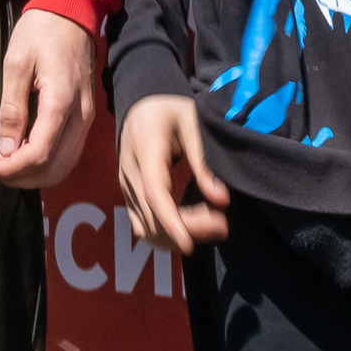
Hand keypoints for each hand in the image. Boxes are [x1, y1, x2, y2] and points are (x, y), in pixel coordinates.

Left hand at [0, 7, 96, 188]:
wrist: (70, 10)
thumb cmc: (40, 31)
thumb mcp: (16, 63)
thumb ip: (12, 108)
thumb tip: (7, 149)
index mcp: (61, 101)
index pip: (39, 154)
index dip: (11, 169)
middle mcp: (80, 115)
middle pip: (54, 168)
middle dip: (21, 177)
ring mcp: (87, 117)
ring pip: (65, 165)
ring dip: (35, 173)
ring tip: (6, 163)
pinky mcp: (86, 114)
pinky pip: (70, 152)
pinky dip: (48, 162)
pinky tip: (25, 152)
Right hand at [117, 94, 230, 252]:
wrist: (141, 106)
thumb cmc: (169, 109)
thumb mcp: (192, 122)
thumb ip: (203, 161)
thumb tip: (222, 200)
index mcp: (145, 148)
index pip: (154, 191)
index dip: (171, 220)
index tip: (189, 245)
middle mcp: (129, 172)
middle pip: (153, 215)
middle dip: (188, 228)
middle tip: (223, 225)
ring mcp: (126, 187)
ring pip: (148, 227)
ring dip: (180, 234)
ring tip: (214, 226)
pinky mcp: (130, 196)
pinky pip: (145, 225)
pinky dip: (168, 234)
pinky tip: (193, 230)